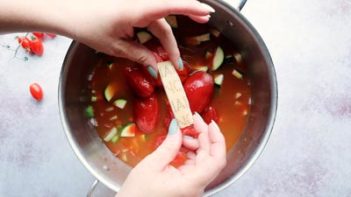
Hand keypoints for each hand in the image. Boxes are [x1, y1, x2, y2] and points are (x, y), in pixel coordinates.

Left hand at [62, 0, 213, 73]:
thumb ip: (139, 54)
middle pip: (164, 25)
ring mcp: (135, 7)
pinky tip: (156, 45)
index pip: (171, 6)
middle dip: (173, 44)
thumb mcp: (115, 46)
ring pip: (157, 24)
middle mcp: (140, 5)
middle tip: (182, 59)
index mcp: (138, 10)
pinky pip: (148, 22)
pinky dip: (154, 34)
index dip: (192, 8)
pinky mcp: (130, 10)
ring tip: (171, 57)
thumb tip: (156, 66)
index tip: (208, 13)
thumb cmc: (88, 26)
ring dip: (164, 41)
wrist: (66, 11)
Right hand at [116, 113, 226, 196]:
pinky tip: (180, 144)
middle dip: (204, 136)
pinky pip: (195, 165)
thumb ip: (169, 145)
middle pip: (211, 158)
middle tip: (192, 120)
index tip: (209, 123)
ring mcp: (193, 187)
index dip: (217, 139)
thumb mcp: (151, 165)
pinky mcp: (187, 185)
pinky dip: (190, 152)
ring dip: (196, 143)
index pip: (216, 160)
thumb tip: (178, 127)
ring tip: (181, 133)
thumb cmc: (137, 194)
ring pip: (204, 160)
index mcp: (191, 184)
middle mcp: (196, 187)